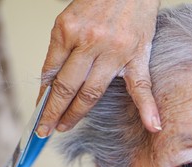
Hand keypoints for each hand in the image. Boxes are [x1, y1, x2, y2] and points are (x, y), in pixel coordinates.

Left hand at [37, 0, 160, 135]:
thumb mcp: (67, 21)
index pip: (51, 73)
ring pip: (92, 92)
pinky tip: (152, 126)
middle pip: (67, 87)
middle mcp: (91, 42)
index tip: (38, 113)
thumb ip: (59, 51)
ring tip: (64, 128)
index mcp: (69, 31)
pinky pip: (141, 85)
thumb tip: (50, 83)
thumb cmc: (97, 1)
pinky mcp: (137, 55)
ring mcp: (116, 52)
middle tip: (45, 129)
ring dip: (76, 114)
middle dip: (53, 112)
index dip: (43, 96)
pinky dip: (148, 107)